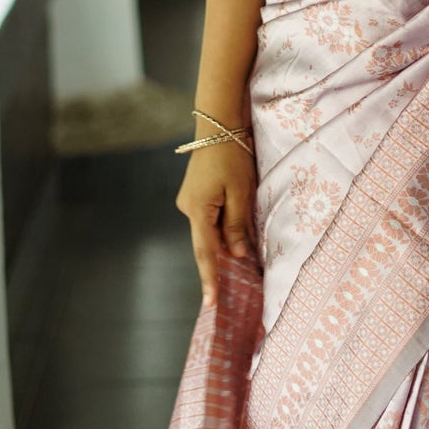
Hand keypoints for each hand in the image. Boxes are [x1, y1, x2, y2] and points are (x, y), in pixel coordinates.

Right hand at [175, 139, 254, 308]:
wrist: (217, 125)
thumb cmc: (231, 155)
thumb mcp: (241, 191)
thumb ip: (237, 225)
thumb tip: (236, 254)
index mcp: (198, 210)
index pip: (205, 252)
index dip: (209, 279)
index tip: (210, 303)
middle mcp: (187, 208)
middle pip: (207, 242)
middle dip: (220, 261)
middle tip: (231, 287)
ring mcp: (189, 202)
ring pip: (209, 230)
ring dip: (224, 239)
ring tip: (240, 245)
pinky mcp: (195, 196)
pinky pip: (209, 219)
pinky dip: (221, 227)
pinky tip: (234, 227)